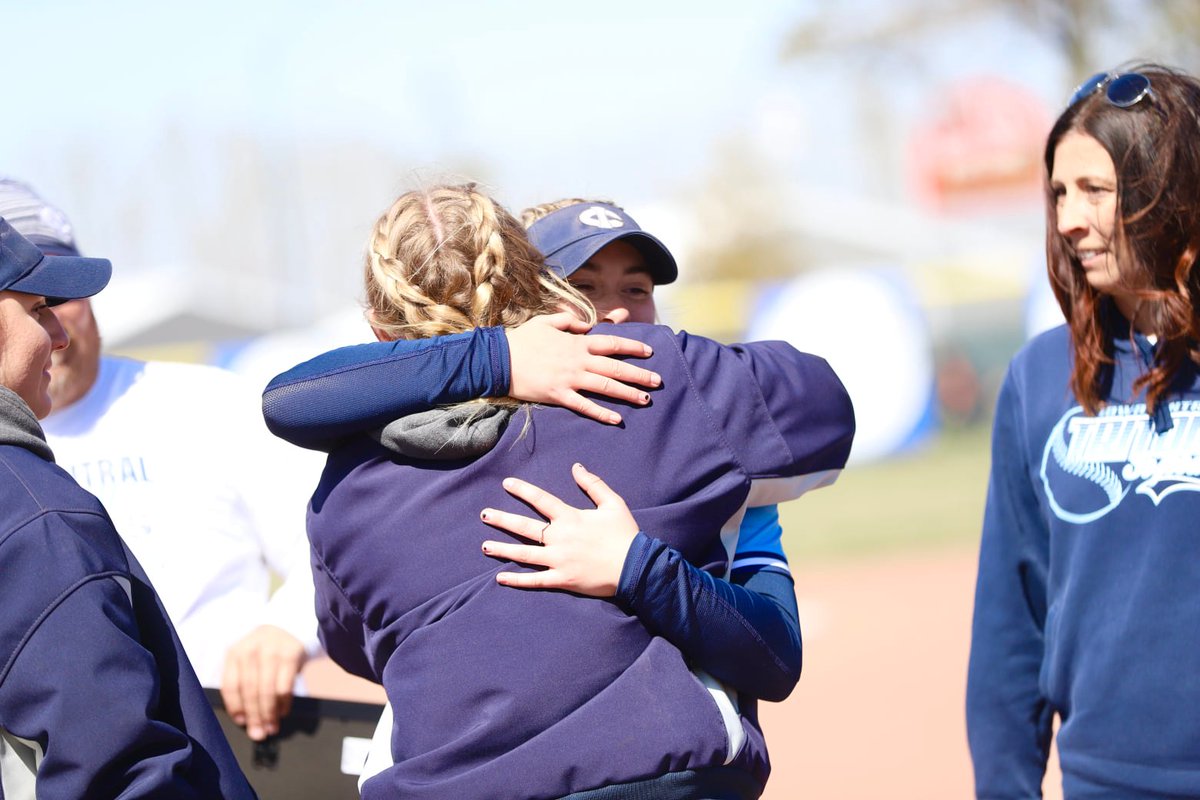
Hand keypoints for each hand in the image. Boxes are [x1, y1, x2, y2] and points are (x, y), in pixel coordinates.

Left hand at [220, 625, 307, 740]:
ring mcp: (272, 650)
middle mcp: (251, 649)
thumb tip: (244, 718)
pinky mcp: (292, 653)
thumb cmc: (264, 651)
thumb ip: (242, 682)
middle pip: (249, 690)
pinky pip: (285, 686)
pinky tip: (283, 712)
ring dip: (269, 714)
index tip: (242, 722)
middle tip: (258, 734)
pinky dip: (284, 704)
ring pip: (267, 690)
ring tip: (271, 728)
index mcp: (234, 652)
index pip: (230, 685)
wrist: (290, 624)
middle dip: (254, 716)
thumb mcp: (247, 659)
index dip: (235, 707)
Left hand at [479, 463, 639, 596]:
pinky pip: (535, 580)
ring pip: (524, 554)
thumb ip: (593, 484)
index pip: (541, 500)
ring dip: (503, 549)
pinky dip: (517, 580)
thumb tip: (576, 466)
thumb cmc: (625, 534)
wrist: (635, 567)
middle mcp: (559, 538)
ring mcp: (558, 560)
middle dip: (502, 519)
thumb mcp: (613, 503)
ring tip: (484, 546)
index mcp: (570, 518)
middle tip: (483, 514)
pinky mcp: (562, 580)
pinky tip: (500, 577)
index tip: (506, 483)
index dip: (523, 490)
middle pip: (524, 526)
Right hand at [506, 312, 660, 424]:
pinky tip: (617, 419)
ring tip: (645, 400)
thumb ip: (571, 321)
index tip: (649, 352)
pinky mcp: (558, 396)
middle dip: (639, 375)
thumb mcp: (548, 322)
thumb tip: (589, 325)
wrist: (499, 359)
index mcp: (577, 342)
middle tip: (658, 382)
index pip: (612, 343)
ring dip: (627, 394)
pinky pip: (584, 406)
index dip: (633, 347)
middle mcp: (578, 361)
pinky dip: (602, 413)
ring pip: (605, 387)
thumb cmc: (523, 339)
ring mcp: (569, 379)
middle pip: (615, 367)